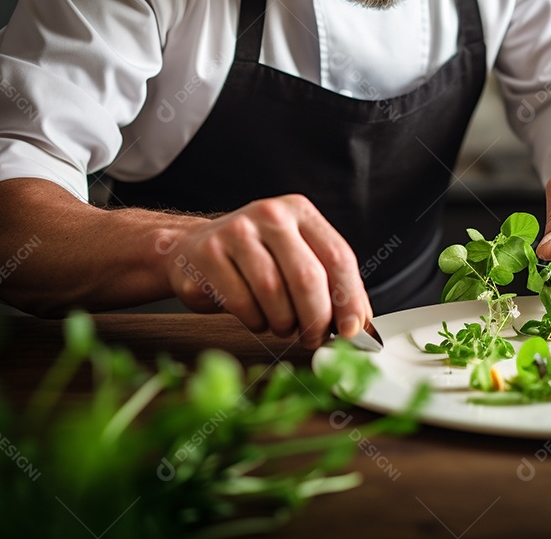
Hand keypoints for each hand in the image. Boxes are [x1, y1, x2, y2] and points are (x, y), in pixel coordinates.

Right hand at [161, 195, 371, 348]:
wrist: (191, 248)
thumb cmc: (255, 258)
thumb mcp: (296, 256)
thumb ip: (329, 284)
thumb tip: (359, 323)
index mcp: (300, 211)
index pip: (337, 256)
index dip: (349, 298)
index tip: (353, 329)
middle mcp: (270, 215)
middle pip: (307, 277)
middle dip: (316, 318)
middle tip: (314, 338)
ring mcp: (236, 231)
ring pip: (273, 293)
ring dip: (283, 323)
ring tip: (282, 326)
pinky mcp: (208, 254)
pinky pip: (242, 303)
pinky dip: (255, 321)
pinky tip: (256, 318)